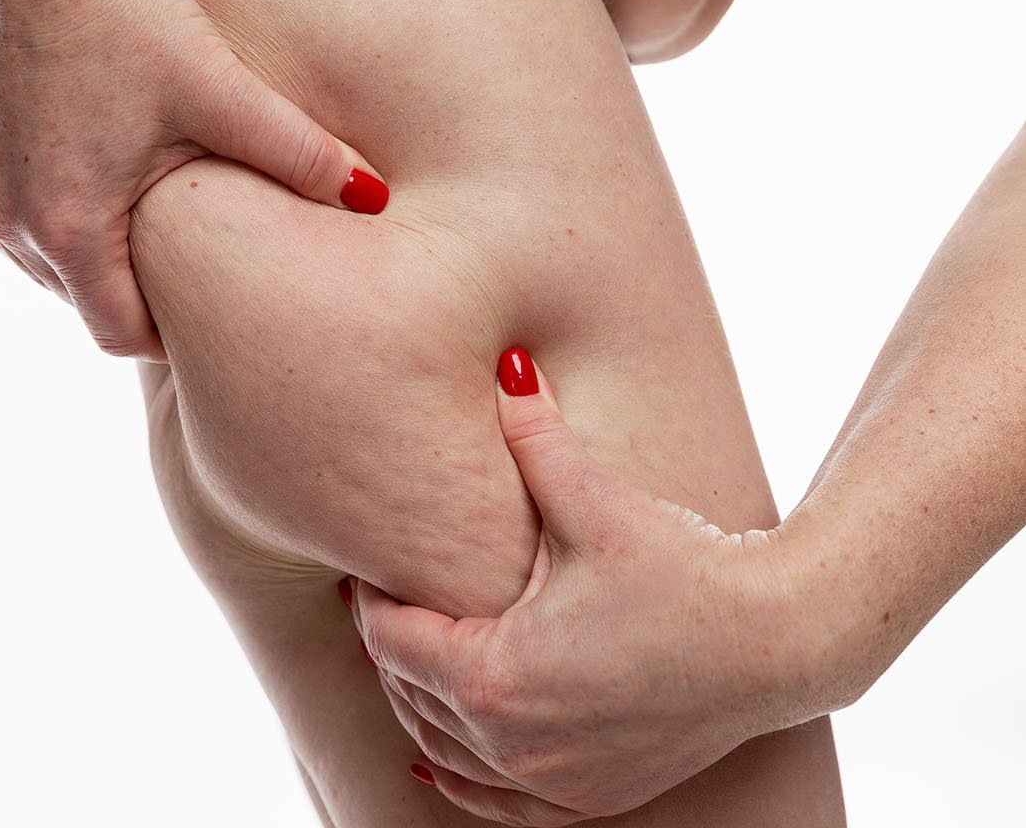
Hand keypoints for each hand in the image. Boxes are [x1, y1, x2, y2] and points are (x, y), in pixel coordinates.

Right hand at [0, 0, 387, 360]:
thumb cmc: (136, 21)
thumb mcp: (226, 94)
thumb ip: (304, 157)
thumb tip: (378, 201)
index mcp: (72, 229)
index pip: (120, 335)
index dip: (171, 335)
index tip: (209, 313)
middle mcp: (13, 224)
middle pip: (83, 303)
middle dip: (135, 295)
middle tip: (189, 267)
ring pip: (48, 264)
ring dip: (94, 256)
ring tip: (148, 218)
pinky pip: (17, 219)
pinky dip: (59, 215)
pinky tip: (100, 171)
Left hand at [351, 349, 815, 825]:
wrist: (778, 641)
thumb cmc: (684, 571)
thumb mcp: (595, 503)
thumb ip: (536, 437)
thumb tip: (509, 363)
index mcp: (493, 674)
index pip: (390, 640)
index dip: (371, 599)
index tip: (368, 565)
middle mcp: (510, 742)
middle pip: (409, 694)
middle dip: (394, 646)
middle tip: (389, 599)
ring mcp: (549, 781)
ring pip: (442, 749)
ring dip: (419, 704)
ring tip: (411, 655)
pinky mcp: (587, 797)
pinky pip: (493, 804)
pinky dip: (459, 779)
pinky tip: (433, 760)